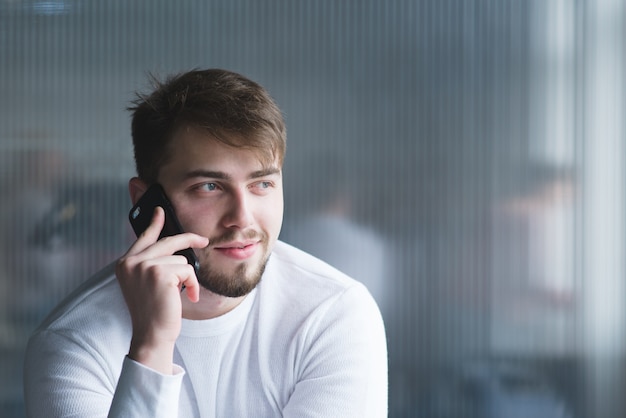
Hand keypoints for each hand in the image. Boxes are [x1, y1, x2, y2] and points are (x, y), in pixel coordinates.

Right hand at [115, 207, 208, 373]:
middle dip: (189, 240)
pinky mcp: (160, 273)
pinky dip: (193, 284)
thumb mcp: (147, 284)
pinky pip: (188, 270)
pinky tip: (187, 297)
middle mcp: (131, 262)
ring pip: (181, 259)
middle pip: (167, 242)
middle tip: (203, 241)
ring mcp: (144, 266)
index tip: (160, 210)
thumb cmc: (153, 313)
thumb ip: (153, 264)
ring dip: (187, 277)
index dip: (154, 223)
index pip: (143, 238)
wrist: (152, 335)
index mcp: (124, 264)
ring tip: (180, 294)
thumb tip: (172, 248)